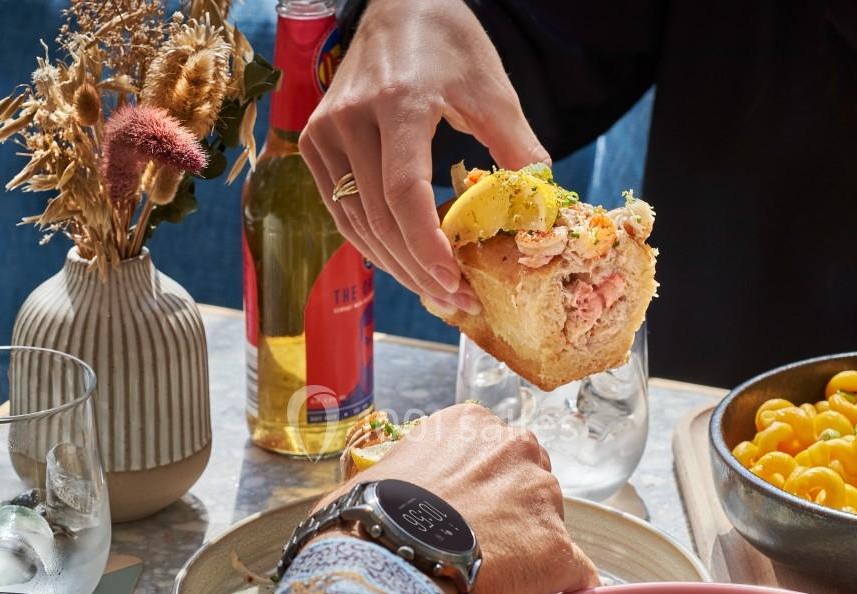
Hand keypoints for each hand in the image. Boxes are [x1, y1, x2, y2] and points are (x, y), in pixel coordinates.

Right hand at [300, 0, 549, 315]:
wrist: (397, 4)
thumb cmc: (449, 43)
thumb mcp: (493, 89)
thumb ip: (517, 149)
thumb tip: (540, 211)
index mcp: (398, 103)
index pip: (403, 193)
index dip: (427, 247)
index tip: (455, 282)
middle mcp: (351, 120)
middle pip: (378, 218)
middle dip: (418, 270)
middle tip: (457, 300)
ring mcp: (325, 132)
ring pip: (355, 222)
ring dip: (395, 264)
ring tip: (436, 292)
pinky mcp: (315, 143)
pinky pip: (341, 209)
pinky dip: (373, 242)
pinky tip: (404, 261)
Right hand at [314, 404, 597, 593]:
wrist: (380, 558)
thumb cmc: (363, 517)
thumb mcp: (379, 473)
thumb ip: (406, 475)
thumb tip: (391, 502)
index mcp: (469, 423)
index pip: (489, 453)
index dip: (474, 490)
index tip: (459, 515)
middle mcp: (516, 447)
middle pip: (525, 484)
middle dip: (507, 515)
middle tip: (473, 549)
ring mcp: (543, 497)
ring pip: (548, 527)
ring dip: (528, 551)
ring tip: (490, 584)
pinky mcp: (559, 549)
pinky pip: (573, 573)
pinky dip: (557, 590)